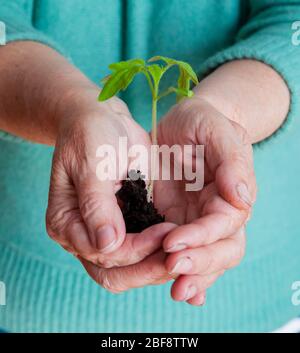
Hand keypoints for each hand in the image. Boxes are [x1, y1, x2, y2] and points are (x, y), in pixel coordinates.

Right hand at [46, 92, 175, 285]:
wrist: (103, 121)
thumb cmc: (91, 135)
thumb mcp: (91, 164)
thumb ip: (96, 205)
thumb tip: (106, 244)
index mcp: (66, 223)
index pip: (102, 253)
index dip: (134, 250)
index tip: (164, 233)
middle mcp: (83, 237)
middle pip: (114, 273)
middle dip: (148, 268)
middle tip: (181, 255)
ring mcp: (104, 236)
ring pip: (130, 270)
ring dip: (157, 266)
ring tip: (187, 253)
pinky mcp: (125, 228)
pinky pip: (143, 254)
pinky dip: (161, 255)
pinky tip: (183, 247)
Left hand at [154, 97, 256, 304]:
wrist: (180, 125)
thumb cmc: (200, 122)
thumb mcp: (215, 128)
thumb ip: (231, 159)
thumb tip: (243, 197)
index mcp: (231, 193)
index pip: (225, 224)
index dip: (202, 237)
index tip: (173, 244)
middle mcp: (217, 214)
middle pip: (221, 250)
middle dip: (200, 264)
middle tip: (173, 272)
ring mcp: (197, 221)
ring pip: (205, 258)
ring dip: (193, 277)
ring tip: (176, 292)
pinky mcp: (175, 223)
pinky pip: (183, 252)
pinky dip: (184, 274)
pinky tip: (177, 291)